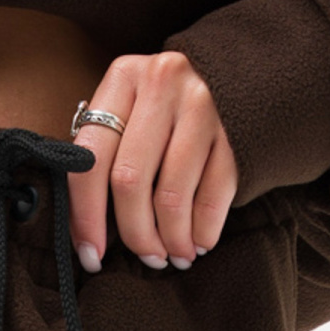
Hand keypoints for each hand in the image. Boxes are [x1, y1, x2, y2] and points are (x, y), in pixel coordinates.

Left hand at [66, 51, 236, 273]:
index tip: (92, 255)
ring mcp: (202, 105)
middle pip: (130, 181)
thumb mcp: (133, 108)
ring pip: (171, 197)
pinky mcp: (237, 130)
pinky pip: (212, 198)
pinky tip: (198, 243)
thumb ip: (108, 151)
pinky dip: (203, 232)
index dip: (85, 216)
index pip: (90, 158)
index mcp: (124, 78)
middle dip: (136, 234)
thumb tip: (86, 232)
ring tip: (174, 255)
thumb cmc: (171, 107)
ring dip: (171, 240)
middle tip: (146, 257)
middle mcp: (161, 83)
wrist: (244, 74)